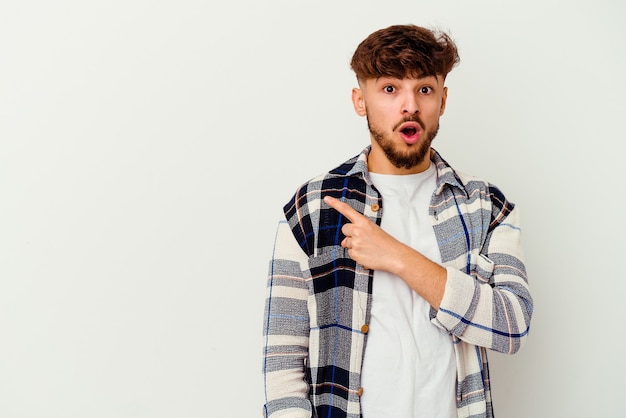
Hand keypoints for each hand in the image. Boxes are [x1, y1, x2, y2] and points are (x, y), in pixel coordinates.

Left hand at [323, 195, 446, 307]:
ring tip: (368, 248)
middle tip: (363, 238)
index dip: (335, 204)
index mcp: (363, 222)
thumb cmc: (385, 243)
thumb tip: (344, 242)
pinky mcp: (355, 253)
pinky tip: (367, 254)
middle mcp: (358, 230)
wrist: (394, 255)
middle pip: (345, 229)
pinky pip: (350, 253)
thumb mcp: (373, 231)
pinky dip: (357, 255)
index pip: (346, 210)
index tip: (326, 198)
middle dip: (350, 234)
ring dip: (354, 245)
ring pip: (347, 243)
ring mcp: (355, 242)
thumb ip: (357, 232)